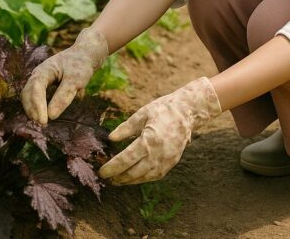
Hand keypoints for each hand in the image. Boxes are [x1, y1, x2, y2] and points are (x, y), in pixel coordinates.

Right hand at [21, 26, 109, 124]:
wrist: (84, 54)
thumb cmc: (80, 65)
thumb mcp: (76, 79)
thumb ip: (64, 96)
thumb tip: (51, 116)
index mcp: (44, 70)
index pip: (36, 88)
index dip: (38, 106)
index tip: (44, 120)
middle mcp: (37, 74)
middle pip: (28, 93)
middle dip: (32, 110)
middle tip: (41, 125)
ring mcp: (38, 79)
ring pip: (28, 96)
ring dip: (32, 110)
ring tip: (41, 123)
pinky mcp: (42, 85)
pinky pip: (34, 97)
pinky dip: (35, 107)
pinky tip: (42, 116)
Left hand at [98, 77, 221, 184]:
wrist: (187, 112)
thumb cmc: (163, 110)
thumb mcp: (143, 113)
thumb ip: (126, 127)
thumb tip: (111, 138)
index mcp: (149, 140)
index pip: (125, 160)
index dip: (112, 168)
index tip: (101, 172)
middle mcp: (158, 154)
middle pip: (133, 172)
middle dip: (118, 177)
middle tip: (107, 178)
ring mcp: (166, 160)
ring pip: (144, 177)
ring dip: (129, 181)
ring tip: (118, 180)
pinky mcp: (172, 163)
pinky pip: (155, 176)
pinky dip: (143, 178)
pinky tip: (134, 177)